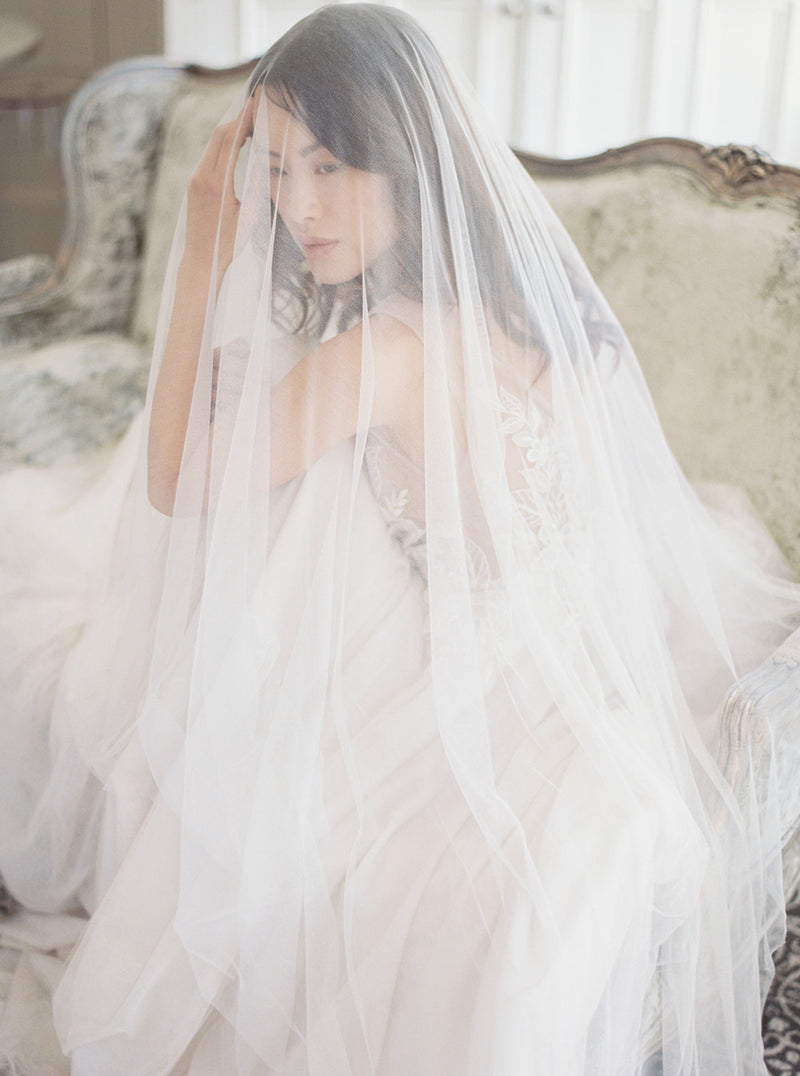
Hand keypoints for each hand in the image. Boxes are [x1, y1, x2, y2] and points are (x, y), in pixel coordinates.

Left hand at [183, 96, 254, 288]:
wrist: (201, 261)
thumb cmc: (228, 244)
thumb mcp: (249, 218)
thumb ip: (257, 189)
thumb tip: (266, 163)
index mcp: (217, 183)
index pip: (231, 141)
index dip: (245, 120)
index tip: (258, 104)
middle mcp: (201, 177)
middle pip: (220, 137)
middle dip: (239, 119)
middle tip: (256, 105)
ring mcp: (195, 179)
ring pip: (213, 145)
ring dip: (232, 131)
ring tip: (250, 120)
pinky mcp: (194, 184)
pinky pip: (210, 156)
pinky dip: (224, 145)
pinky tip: (237, 142)